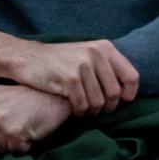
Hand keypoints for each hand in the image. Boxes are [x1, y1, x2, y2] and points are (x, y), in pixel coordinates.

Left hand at [0, 85, 72, 157]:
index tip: (5, 117)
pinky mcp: (13, 132)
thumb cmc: (29, 99)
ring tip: (24, 124)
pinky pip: (14, 151)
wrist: (55, 95)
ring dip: (13, 142)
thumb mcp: (1, 106)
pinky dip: (24, 146)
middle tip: (17, 120)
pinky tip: (31, 129)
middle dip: (0, 138)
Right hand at [6, 40, 139, 115]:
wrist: (26, 57)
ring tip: (82, 109)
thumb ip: (106, 67)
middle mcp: (96, 54)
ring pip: (99, 102)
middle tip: (95, 109)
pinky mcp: (70, 79)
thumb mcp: (85, 54)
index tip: (119, 102)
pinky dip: (79, 112)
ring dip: (91, 112)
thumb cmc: (58, 61)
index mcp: (104, 47)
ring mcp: (83, 66)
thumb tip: (128, 93)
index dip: (128, 95)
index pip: (132, 77)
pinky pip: (83, 105)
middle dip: (106, 107)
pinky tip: (73, 108)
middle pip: (115, 94)